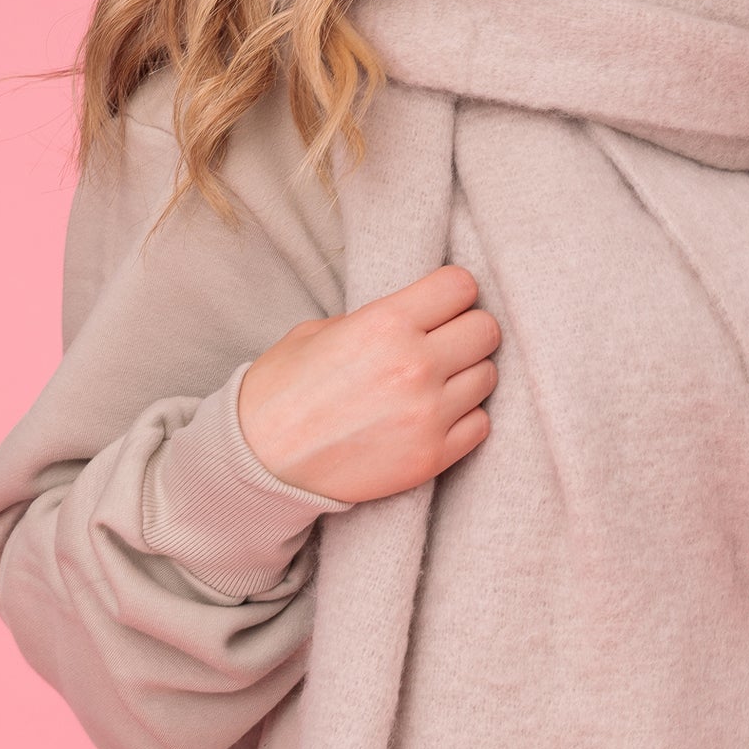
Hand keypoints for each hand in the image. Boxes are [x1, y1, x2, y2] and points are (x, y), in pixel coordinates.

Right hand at [236, 264, 500, 503]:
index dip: (453, 294)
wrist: (260, 461)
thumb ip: (378, 319)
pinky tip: (435, 416)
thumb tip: (420, 315)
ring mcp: (427, 414)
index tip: (442, 306)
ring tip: (437, 383)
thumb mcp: (319, 331)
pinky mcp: (431, 457)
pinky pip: (481, 425)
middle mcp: (415, 364)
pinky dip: (464, 419)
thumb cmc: (282, 390)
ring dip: (467, 376)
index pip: (462, 286)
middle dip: (467, 332)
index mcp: (386, 322)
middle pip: (486, 329)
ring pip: (488, 377)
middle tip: (444, 344)